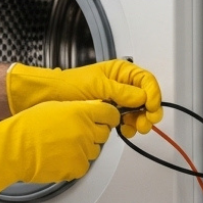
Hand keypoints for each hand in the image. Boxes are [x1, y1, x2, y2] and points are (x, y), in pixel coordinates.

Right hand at [0, 100, 119, 200]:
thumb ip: (77, 109)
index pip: (110, 114)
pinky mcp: (77, 168)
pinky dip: (75, 163)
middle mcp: (85, 131)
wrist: (15, 149)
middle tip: (80, 134)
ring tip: (64, 146)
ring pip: (94, 151)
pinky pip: (84, 166)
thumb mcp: (55, 107)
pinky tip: (61, 157)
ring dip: (85, 149)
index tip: (109, 120)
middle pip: (104, 134)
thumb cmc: (28, 127)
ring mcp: (82, 151)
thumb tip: (89, 111)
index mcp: (81, 113)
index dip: (110, 117)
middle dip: (95, 134)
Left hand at [5, 60, 162, 138]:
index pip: (146, 81)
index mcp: (121, 72)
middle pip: (146, 97)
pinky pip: (127, 120)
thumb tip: (142, 97)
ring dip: (140, 121)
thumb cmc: (70, 86)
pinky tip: (124, 130)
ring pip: (139, 111)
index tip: (151, 108)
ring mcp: (117, 100)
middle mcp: (122, 85)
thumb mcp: (97, 86)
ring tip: (135, 128)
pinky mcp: (110, 112)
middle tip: (146, 123)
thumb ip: (121, 92)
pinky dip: (129, 127)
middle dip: (149, 111)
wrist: (49, 97)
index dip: (153, 94)